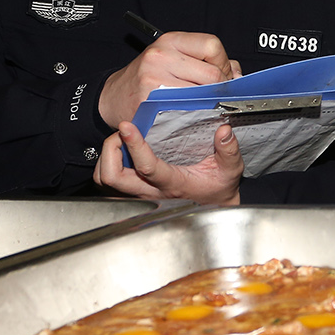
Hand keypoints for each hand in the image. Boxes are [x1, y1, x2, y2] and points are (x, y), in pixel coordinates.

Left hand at [93, 121, 242, 204]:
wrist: (214, 208)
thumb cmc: (218, 187)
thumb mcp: (230, 170)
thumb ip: (228, 150)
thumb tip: (224, 131)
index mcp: (173, 184)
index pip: (147, 167)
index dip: (134, 145)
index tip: (128, 126)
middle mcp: (151, 192)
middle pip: (113, 177)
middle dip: (111, 150)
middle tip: (122, 132)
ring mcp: (139, 195)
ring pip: (105, 180)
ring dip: (106, 158)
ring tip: (120, 140)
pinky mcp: (134, 194)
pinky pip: (108, 182)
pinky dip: (107, 164)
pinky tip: (121, 152)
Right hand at [97, 32, 240, 129]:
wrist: (115, 96)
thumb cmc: (148, 77)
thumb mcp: (175, 58)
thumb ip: (208, 61)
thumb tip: (237, 74)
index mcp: (170, 40)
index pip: (212, 46)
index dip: (223, 63)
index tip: (223, 75)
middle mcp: (161, 56)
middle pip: (212, 73)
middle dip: (221, 87)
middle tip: (216, 94)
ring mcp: (155, 79)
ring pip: (203, 94)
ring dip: (210, 102)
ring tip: (203, 103)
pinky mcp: (152, 102)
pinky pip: (189, 109)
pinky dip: (196, 113)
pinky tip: (191, 112)